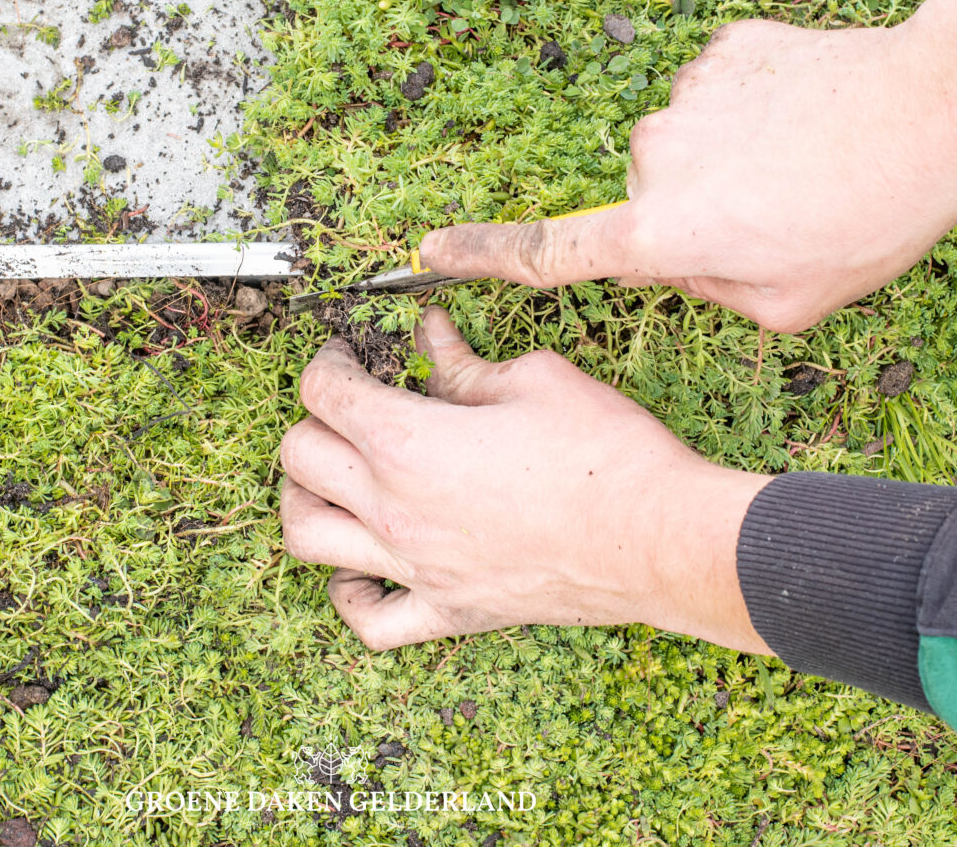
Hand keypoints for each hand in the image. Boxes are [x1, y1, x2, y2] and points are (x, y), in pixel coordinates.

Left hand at [278, 306, 771, 652]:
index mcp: (408, 441)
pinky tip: (361, 568)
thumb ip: (465, 364)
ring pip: (305, 537)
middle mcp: (394, 508)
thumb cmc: (607, 454)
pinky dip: (348, 596)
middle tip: (346, 407)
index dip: (326, 363)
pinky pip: (368, 620)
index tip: (347, 358)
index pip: (322, 394)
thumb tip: (432, 335)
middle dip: (312, 420)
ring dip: (303, 499)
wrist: (659, 539)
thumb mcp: (534, 380)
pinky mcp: (449, 610)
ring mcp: (415, 567)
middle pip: (298, 458)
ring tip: (331, 478)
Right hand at [418, 0, 956, 331]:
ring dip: (731, 160)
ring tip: (807, 167)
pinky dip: (754, 109)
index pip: (545, 253)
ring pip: (686, 144)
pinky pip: (719, 92)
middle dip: (695, 216)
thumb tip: (681, 261)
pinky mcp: (721, 50)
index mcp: (657, 234)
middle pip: (647, 199)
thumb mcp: (787, 306)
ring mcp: (683, 97)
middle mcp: (651, 160)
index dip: (478, 256)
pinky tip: (809, 120)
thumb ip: (710, 293)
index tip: (425, 252)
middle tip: (779, 220)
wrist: (934, 111)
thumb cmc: (867, 221)